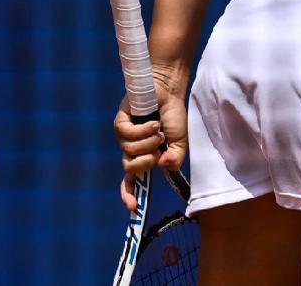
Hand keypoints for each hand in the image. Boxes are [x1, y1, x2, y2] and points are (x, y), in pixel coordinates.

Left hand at [112, 79, 187, 211]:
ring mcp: (124, 136)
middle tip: (158, 149)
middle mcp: (131, 149)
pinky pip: (127, 135)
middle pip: (130, 168)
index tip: (132, 207)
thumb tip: (161, 165)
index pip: (132, 180)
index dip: (129, 193)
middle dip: (146, 161)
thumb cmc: (174, 116)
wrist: (169, 93)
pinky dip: (143, 130)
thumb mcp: (180, 143)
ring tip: (158, 129)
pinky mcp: (120, 123)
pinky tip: (152, 121)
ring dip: (148, 142)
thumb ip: (174, 159)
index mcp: (144, 156)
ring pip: (129, 151)